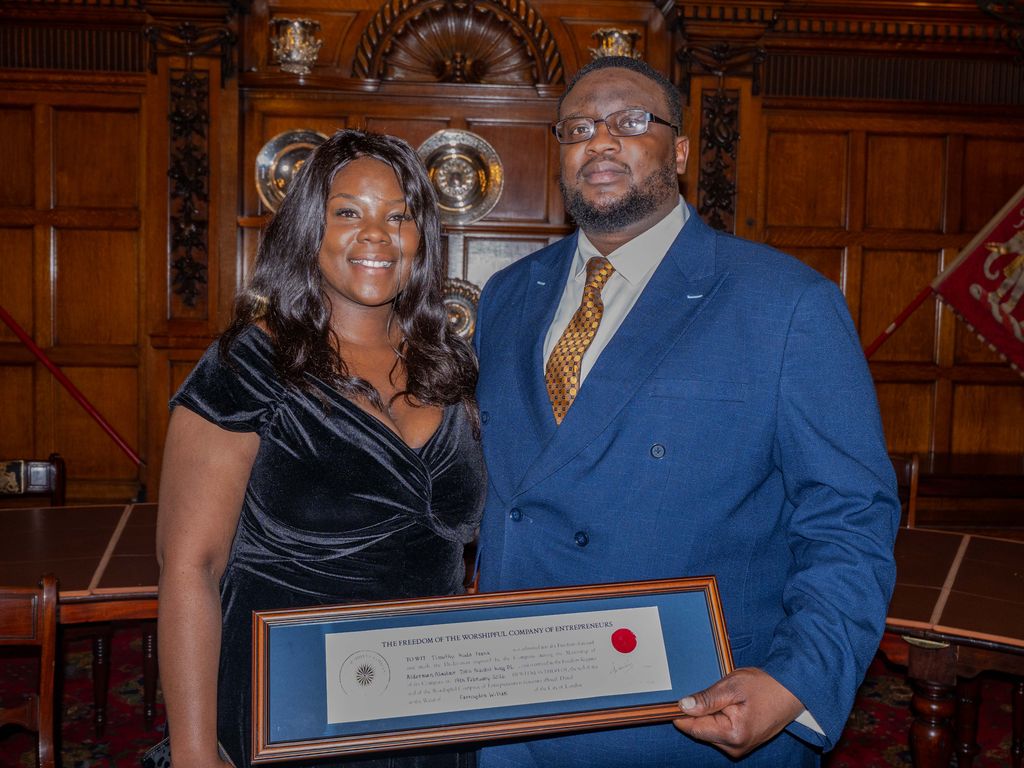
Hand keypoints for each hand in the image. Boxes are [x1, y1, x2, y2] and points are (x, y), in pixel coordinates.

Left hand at [672, 667, 804, 757]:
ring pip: (709, 730)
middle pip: (700, 730)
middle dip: (699, 711)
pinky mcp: (741, 743)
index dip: (680, 714)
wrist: (790, 691)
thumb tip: (683, 707)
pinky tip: (730, 705)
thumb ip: (707, 699)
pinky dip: (719, 717)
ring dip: (710, 713)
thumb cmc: (765, 686)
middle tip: (712, 692)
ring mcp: (739, 748)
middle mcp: (735, 747)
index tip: (670, 701)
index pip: (693, 728)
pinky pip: (719, 730)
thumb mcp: (733, 686)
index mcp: (732, 735)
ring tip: (727, 697)